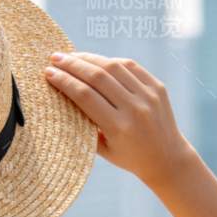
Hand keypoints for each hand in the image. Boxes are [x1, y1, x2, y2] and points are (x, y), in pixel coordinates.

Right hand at [45, 51, 194, 188]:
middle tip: (55, 58)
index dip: (64, 81)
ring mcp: (149, 96)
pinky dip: (111, 62)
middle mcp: (135, 109)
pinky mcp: (158, 87)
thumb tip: (63, 94)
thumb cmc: (129, 157)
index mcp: (118, 127)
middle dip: (72, 64)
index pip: (85, 95)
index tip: (48, 73)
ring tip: (73, 56)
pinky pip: (130, 67)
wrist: (168, 159)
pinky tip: (97, 61)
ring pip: (114, 66)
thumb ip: (84, 124)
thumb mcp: (103, 149)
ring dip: (89, 58)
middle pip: (97, 76)